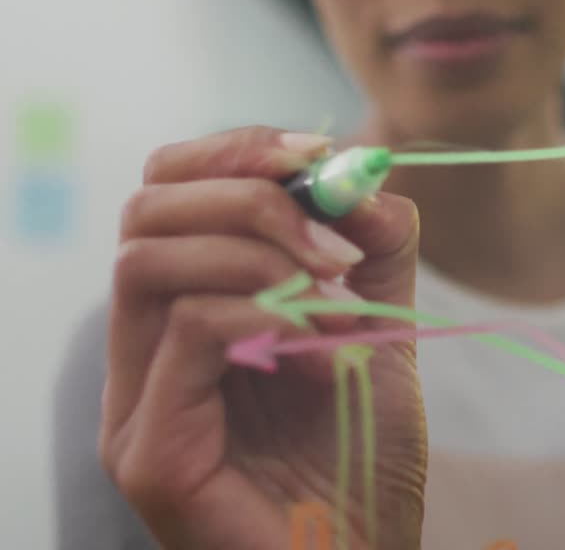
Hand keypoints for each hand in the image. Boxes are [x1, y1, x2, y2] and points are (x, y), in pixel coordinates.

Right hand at [100, 126, 426, 549]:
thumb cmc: (364, 463)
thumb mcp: (379, 334)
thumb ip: (373, 255)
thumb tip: (365, 172)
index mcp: (187, 313)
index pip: (169, 191)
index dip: (237, 150)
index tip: (321, 155)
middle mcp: (144, 353)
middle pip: (148, 209)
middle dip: (251, 194)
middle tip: (336, 242)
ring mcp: (136, 403)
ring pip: (149, 260)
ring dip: (262, 255)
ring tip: (338, 303)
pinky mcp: (149, 451)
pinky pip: (187, 331)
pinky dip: (268, 314)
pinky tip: (325, 351)